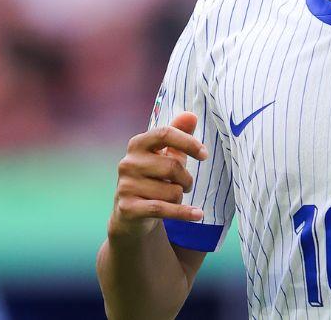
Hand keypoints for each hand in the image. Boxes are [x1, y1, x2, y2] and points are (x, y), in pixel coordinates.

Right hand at [108, 112, 208, 239]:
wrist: (131, 214)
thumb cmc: (153, 178)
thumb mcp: (166, 155)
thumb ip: (178, 134)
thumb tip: (191, 115)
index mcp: (137, 144)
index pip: (165, 133)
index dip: (188, 142)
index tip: (205, 155)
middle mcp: (128, 163)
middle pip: (172, 166)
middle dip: (186, 179)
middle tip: (185, 185)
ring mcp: (125, 186)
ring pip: (171, 191)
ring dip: (179, 197)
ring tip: (171, 198)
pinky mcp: (127, 208)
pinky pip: (162, 209)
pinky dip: (184, 213)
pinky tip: (197, 214)